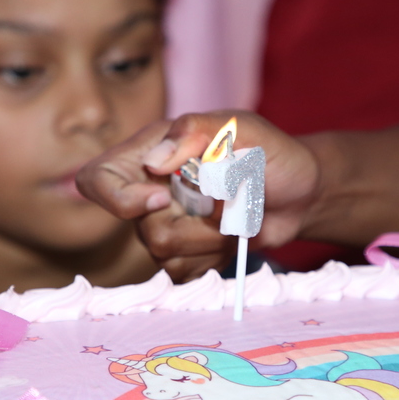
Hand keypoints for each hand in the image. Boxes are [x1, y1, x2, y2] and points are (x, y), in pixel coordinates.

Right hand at [77, 111, 321, 279]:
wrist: (302, 193)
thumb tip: (153, 163)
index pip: (96, 180)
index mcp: (150, 153)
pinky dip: (214, 257)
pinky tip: (232, 237)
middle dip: (193, 220)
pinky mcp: (186, 254)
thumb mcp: (242, 127)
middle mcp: (149, 191)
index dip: (119, 198)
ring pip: (163, 253)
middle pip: (140, 227)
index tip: (162, 197)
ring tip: (236, 216)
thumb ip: (197, 131)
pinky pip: (183, 272)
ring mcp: (165, 225)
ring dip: (211, 238)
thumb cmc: (271, 153)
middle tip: (229, 201)